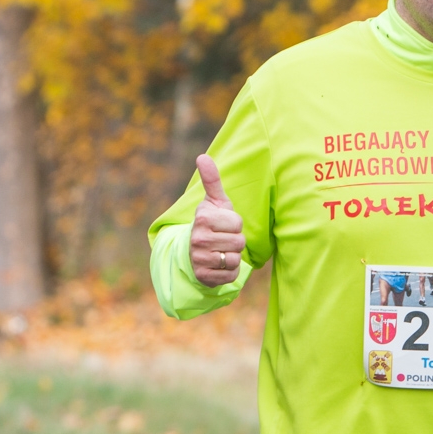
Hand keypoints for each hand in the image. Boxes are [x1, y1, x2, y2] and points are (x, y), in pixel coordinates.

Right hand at [190, 154, 245, 286]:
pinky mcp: (204, 277)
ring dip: (233, 256)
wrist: (193, 252)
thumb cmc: (211, 223)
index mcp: (202, 218)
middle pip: (239, 242)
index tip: (223, 224)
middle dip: (235, 241)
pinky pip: (230, 275)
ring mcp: (199, 259)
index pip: (238, 223)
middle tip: (223, 239)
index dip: (235, 224)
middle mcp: (197, 239)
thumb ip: (212, 180)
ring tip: (221, 251)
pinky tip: (219, 264)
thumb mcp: (214, 202)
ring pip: (235, 259)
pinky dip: (229, 271)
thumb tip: (202, 156)